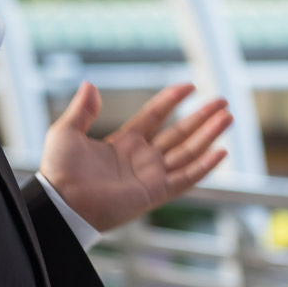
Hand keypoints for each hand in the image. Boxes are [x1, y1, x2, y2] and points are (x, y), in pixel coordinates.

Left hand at [39, 82, 230, 231]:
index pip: (155, 116)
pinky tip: (221, 151)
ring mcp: (151, 176)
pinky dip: (204, 166)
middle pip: (179, 133)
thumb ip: (82, 109)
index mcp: (123, 143)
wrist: (61, 203)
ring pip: (188, 152)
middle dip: (202, 117)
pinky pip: (186, 178)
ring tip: (228, 117)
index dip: (171, 100)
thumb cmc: (59, 171)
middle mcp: (142, 158)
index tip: (190, 86)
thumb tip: (89, 84)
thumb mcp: (67, 132)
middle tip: (223, 102)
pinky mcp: (155, 193)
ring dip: (209, 135)